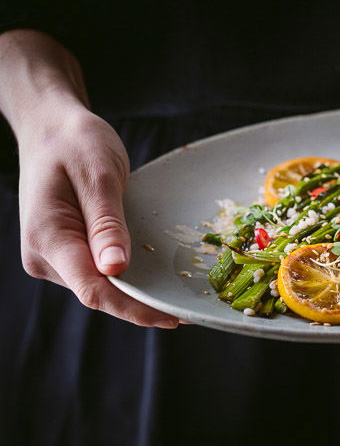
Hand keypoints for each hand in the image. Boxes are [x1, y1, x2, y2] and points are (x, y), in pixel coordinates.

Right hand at [17, 102, 179, 327]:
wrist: (53, 128)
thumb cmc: (76, 143)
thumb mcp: (99, 177)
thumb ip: (107, 224)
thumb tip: (115, 269)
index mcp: (48, 238)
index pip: (93, 290)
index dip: (134, 308)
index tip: (171, 317)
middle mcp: (45, 256)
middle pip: (99, 293)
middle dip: (142, 302)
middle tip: (188, 309)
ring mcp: (55, 256)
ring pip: (101, 285)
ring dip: (137, 290)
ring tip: (177, 293)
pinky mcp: (69, 251)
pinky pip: (100, 271)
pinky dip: (128, 275)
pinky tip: (155, 276)